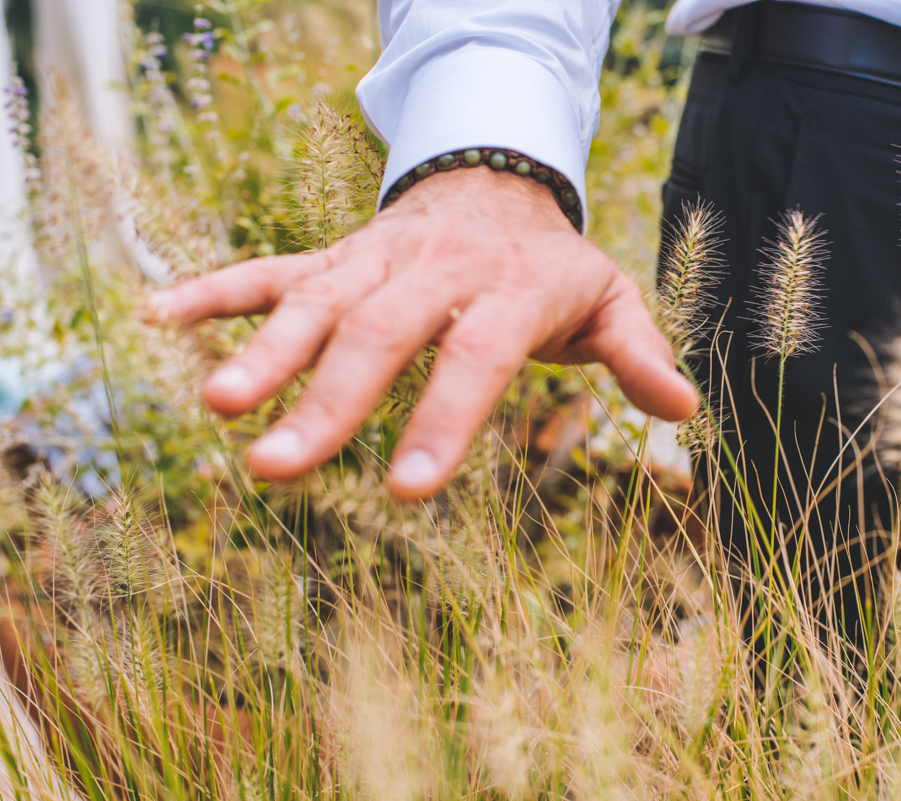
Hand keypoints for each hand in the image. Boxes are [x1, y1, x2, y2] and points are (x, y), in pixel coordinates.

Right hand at [146, 167, 698, 498]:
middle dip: (329, 402)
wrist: (496, 184)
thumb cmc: (552, 266)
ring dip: (264, 350)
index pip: (475, 359)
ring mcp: (375, 260)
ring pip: (316, 301)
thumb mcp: (607, 299)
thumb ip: (637, 352)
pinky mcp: (335, 255)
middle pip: (379, 334)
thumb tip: (685, 409)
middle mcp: (434, 273)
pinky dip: (219, 289)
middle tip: (278, 469)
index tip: (404, 492)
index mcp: (506, 291)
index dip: (443, 421)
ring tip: (216, 407)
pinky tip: (162, 317)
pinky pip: (272, 267)